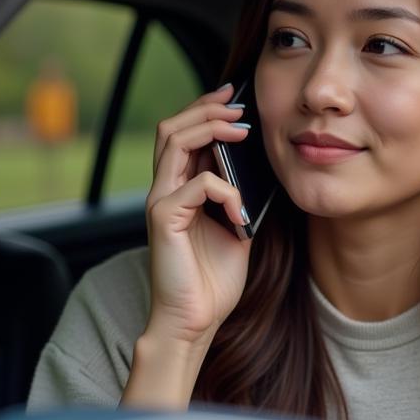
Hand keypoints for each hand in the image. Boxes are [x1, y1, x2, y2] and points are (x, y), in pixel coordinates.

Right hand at [143, 83, 252, 345]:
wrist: (195, 321)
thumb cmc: (213, 280)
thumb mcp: (236, 227)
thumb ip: (239, 196)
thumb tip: (259, 166)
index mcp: (178, 190)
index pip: (183, 134)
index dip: (206, 111)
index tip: (234, 98)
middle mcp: (164, 191)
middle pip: (172, 127)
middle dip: (207, 109)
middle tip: (239, 107)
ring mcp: (160, 202)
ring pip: (175, 142)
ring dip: (211, 129)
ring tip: (242, 131)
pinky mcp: (163, 218)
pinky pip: (197, 183)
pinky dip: (226, 189)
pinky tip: (241, 211)